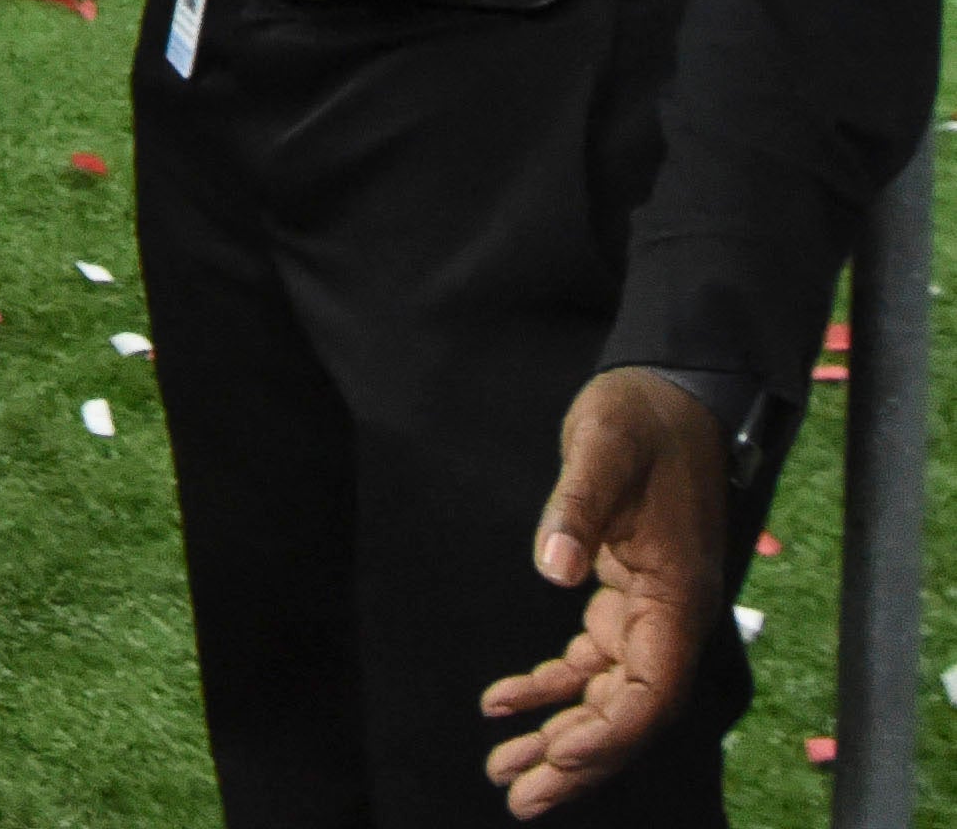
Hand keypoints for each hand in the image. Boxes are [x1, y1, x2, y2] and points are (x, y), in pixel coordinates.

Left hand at [481, 369, 734, 815]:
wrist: (666, 391)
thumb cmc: (639, 417)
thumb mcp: (603, 447)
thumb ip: (578, 504)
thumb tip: (553, 566)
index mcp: (677, 597)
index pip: (651, 690)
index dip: (609, 735)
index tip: (558, 761)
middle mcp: (670, 616)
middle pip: (629, 712)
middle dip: (578, 760)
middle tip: (518, 798)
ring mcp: (647, 610)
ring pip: (607, 696)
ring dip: (559, 735)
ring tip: (505, 771)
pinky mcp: (621, 593)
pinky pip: (589, 661)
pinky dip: (549, 687)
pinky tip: (501, 705)